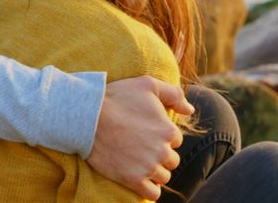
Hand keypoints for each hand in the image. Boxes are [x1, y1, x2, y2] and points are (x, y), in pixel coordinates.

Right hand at [86, 76, 194, 200]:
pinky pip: (153, 194)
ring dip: (156, 172)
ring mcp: (148, 167)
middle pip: (171, 160)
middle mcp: (162, 151)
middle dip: (161, 155)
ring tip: (140, 163)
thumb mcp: (148, 84)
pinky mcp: (132, 179)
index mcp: (168, 130)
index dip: (162, 136)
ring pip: (163, 177)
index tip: (147, 132)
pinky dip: (150, 189)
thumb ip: (174, 95)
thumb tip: (190, 110)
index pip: (175, 140)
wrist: (88, 117)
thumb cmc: (117, 97)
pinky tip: (141, 180)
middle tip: (143, 148)